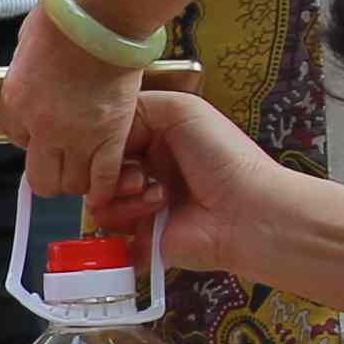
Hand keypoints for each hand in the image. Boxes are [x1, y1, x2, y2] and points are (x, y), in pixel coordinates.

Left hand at [0, 5, 147, 215]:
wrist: (104, 13)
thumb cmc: (68, 16)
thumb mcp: (28, 42)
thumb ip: (28, 70)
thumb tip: (35, 76)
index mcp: (16, 100)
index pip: (16, 138)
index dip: (32, 137)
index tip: (44, 131)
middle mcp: (41, 125)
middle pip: (40, 177)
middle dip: (50, 173)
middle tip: (62, 161)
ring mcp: (77, 135)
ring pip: (71, 184)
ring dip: (78, 179)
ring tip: (87, 166)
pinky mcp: (110, 135)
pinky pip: (104, 179)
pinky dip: (105, 187)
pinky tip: (108, 185)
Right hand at [85, 90, 308, 287]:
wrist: (245, 211)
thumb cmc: (224, 157)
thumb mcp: (181, 109)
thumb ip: (137, 106)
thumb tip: (104, 127)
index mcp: (158, 138)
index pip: (110, 136)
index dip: (105, 141)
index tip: (113, 145)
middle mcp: (149, 169)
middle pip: (98, 169)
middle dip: (110, 171)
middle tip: (139, 175)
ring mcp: (143, 204)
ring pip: (100, 201)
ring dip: (124, 197)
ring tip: (159, 196)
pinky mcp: (142, 236)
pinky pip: (110, 232)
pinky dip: (127, 222)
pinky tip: (157, 215)